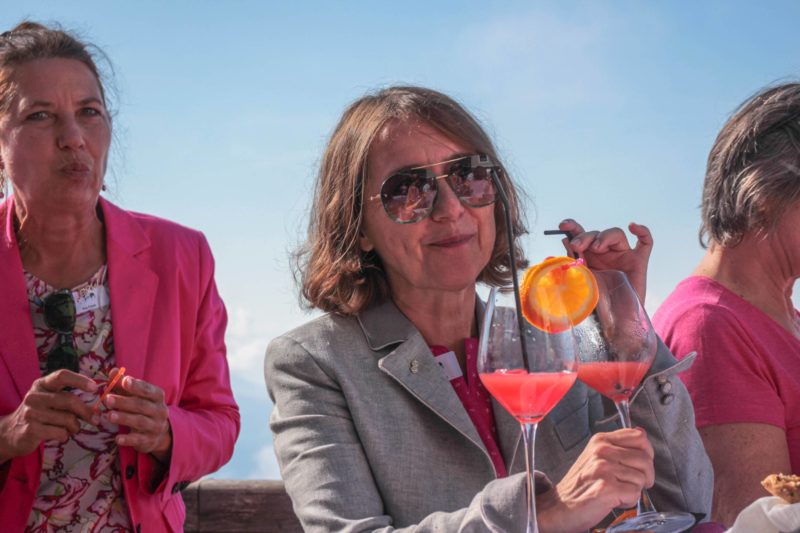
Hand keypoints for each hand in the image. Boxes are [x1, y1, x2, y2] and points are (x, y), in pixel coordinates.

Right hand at [0, 370, 97, 462]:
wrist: (11, 433)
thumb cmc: (40, 414)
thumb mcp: (50, 400)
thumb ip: (69, 399)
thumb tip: (96, 407)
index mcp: (42, 384)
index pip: (62, 375)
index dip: (80, 380)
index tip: (94, 387)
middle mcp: (34, 396)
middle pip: (69, 400)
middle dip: (86, 411)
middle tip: (96, 420)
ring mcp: (31, 413)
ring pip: (67, 419)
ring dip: (75, 427)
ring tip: (72, 429)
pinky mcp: (30, 429)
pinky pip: (60, 432)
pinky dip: (66, 436)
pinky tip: (61, 435)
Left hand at [103, 371, 171, 462]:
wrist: (158, 432)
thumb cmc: (142, 408)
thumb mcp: (136, 395)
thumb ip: (123, 384)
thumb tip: (112, 371)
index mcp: (157, 397)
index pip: (149, 390)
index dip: (137, 386)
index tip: (124, 381)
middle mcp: (160, 411)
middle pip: (142, 405)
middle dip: (124, 402)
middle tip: (107, 399)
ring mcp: (156, 426)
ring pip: (140, 422)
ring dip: (124, 418)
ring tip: (109, 416)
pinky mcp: (149, 441)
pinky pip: (139, 440)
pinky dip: (128, 439)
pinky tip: (117, 438)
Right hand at [537, 429, 654, 532]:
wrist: (559, 506)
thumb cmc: (580, 485)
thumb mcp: (596, 456)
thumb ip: (618, 445)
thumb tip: (642, 433)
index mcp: (600, 440)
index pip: (640, 437)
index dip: (647, 453)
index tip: (639, 465)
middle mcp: (602, 450)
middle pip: (646, 459)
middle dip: (645, 476)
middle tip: (629, 484)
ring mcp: (603, 468)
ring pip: (642, 478)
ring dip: (634, 490)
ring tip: (616, 491)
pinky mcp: (607, 487)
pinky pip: (635, 494)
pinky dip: (628, 501)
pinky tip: (613, 500)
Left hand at [558, 219, 652, 302]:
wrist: (616, 322)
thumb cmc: (597, 305)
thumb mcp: (580, 279)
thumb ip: (573, 260)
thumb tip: (565, 239)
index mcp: (589, 257)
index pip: (581, 236)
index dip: (573, 227)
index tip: (563, 225)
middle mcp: (605, 255)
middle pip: (597, 234)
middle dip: (586, 236)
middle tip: (577, 246)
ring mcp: (623, 257)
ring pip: (616, 234)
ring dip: (604, 236)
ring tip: (597, 248)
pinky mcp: (639, 262)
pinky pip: (646, 242)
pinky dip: (642, 231)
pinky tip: (633, 226)